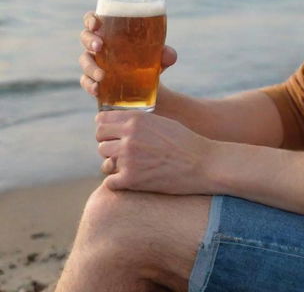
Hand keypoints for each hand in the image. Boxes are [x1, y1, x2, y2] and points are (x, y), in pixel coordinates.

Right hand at [79, 11, 177, 97]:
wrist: (147, 88)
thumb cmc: (149, 62)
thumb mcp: (159, 57)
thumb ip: (165, 54)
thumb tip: (169, 56)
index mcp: (111, 32)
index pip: (94, 20)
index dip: (90, 19)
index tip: (95, 23)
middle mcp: (100, 46)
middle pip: (85, 37)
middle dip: (89, 40)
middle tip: (99, 46)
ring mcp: (94, 63)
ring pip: (84, 61)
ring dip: (90, 67)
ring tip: (102, 76)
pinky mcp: (94, 81)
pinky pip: (85, 81)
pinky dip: (89, 85)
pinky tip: (97, 89)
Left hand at [96, 111, 215, 193]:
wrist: (203, 163)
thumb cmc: (185, 142)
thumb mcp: (161, 122)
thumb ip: (138, 123)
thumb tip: (118, 126)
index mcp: (136, 120)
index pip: (101, 121)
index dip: (106, 128)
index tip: (113, 135)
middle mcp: (129, 137)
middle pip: (100, 141)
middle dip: (109, 146)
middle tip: (124, 153)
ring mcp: (128, 158)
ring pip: (105, 160)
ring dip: (115, 164)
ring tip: (133, 166)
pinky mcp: (130, 179)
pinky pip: (109, 182)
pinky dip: (119, 183)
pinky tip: (133, 180)